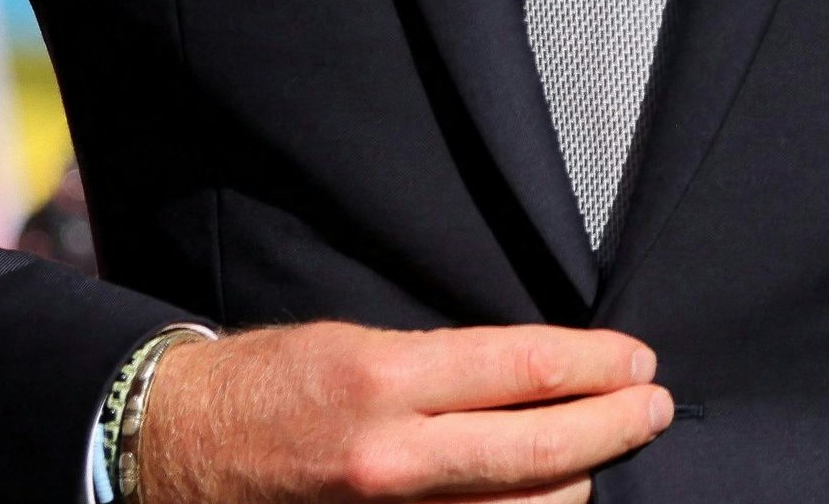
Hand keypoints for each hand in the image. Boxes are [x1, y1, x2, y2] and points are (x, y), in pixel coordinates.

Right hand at [135, 322, 674, 502]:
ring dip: (579, 482)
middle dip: (614, 426)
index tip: (637, 359)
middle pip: (541, 453)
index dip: (595, 365)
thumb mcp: (352, 341)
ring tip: (601, 454)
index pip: (521, 370)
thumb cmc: (265, 382)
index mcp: (381, 378)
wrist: (176, 449)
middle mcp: (391, 455)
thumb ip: (440, 363)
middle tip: (652, 405)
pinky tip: (547, 498)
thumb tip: (532, 374)